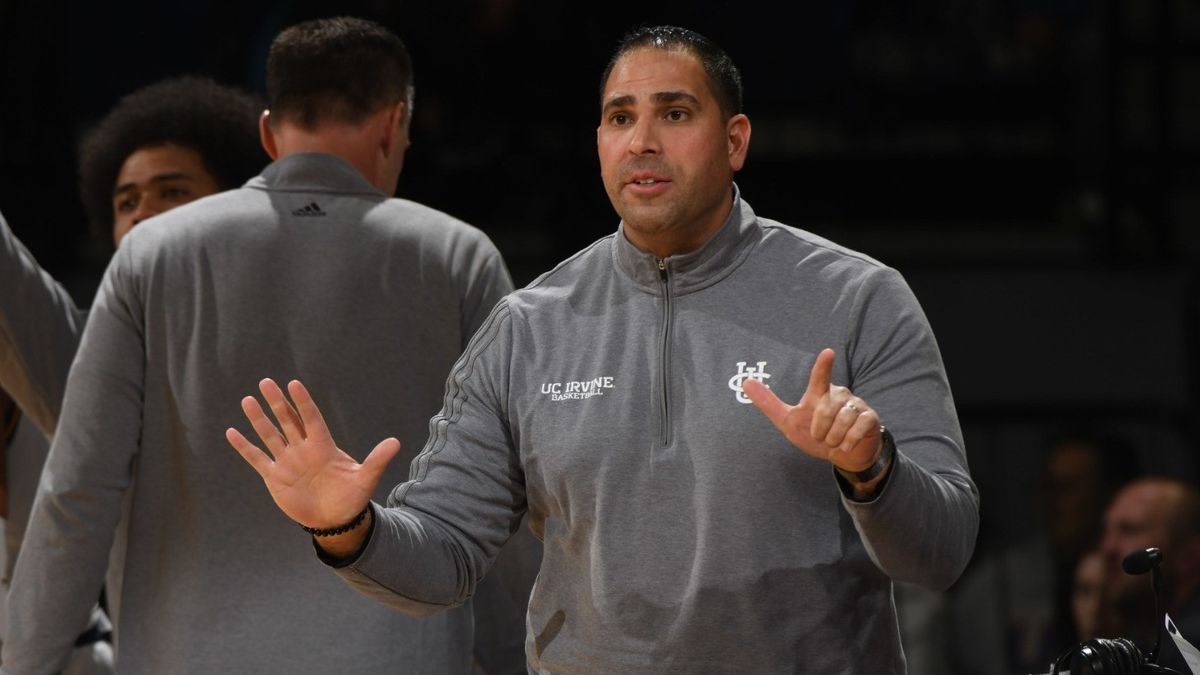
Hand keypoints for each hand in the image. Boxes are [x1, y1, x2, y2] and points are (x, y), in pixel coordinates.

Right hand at [226, 378, 400, 532]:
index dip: (303, 402)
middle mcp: (303, 449)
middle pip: (287, 420)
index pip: (311, 418)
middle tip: (266, 382)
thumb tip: (396, 443)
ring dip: (259, 419)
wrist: (335, 520)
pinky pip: (257, 458)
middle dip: (277, 402)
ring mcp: (288, 461)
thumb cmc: (352, 497)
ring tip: (248, 400)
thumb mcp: (366, 478)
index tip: (294, 384)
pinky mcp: (275, 476)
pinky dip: (244, 446)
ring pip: (270, 435)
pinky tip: (232, 432)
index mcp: (324, 446)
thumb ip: (377, 460)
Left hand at [742, 348, 882, 472]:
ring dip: (834, 438)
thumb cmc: (816, 434)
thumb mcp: (788, 422)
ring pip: (842, 421)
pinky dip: (849, 441)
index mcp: (820, 394)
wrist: (843, 455)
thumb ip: (769, 403)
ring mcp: (856, 405)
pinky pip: (858, 428)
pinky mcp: (869, 417)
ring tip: (835, 441)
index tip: (828, 352)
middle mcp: (839, 394)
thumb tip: (745, 381)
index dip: (823, 366)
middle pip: (825, 411)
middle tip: (822, 437)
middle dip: (820, 431)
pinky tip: (847, 445)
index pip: (820, 378)